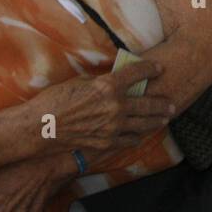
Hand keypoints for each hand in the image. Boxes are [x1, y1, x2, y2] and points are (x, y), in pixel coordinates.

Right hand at [26, 60, 172, 151]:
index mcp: (108, 86)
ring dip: (157, 120)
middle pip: (148, 103)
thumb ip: (100, 83)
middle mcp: (116, 107)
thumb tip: (112, 81)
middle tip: (172, 103)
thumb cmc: (54, 101)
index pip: (137, 74)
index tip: (159, 68)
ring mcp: (113, 127)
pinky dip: (138, 136)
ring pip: (144, 124)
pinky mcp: (107, 143)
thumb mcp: (79, 83)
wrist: (40, 128)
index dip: (150, 69)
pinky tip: (141, 134)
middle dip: (163, 102)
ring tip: (165, 118)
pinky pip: (129, 140)